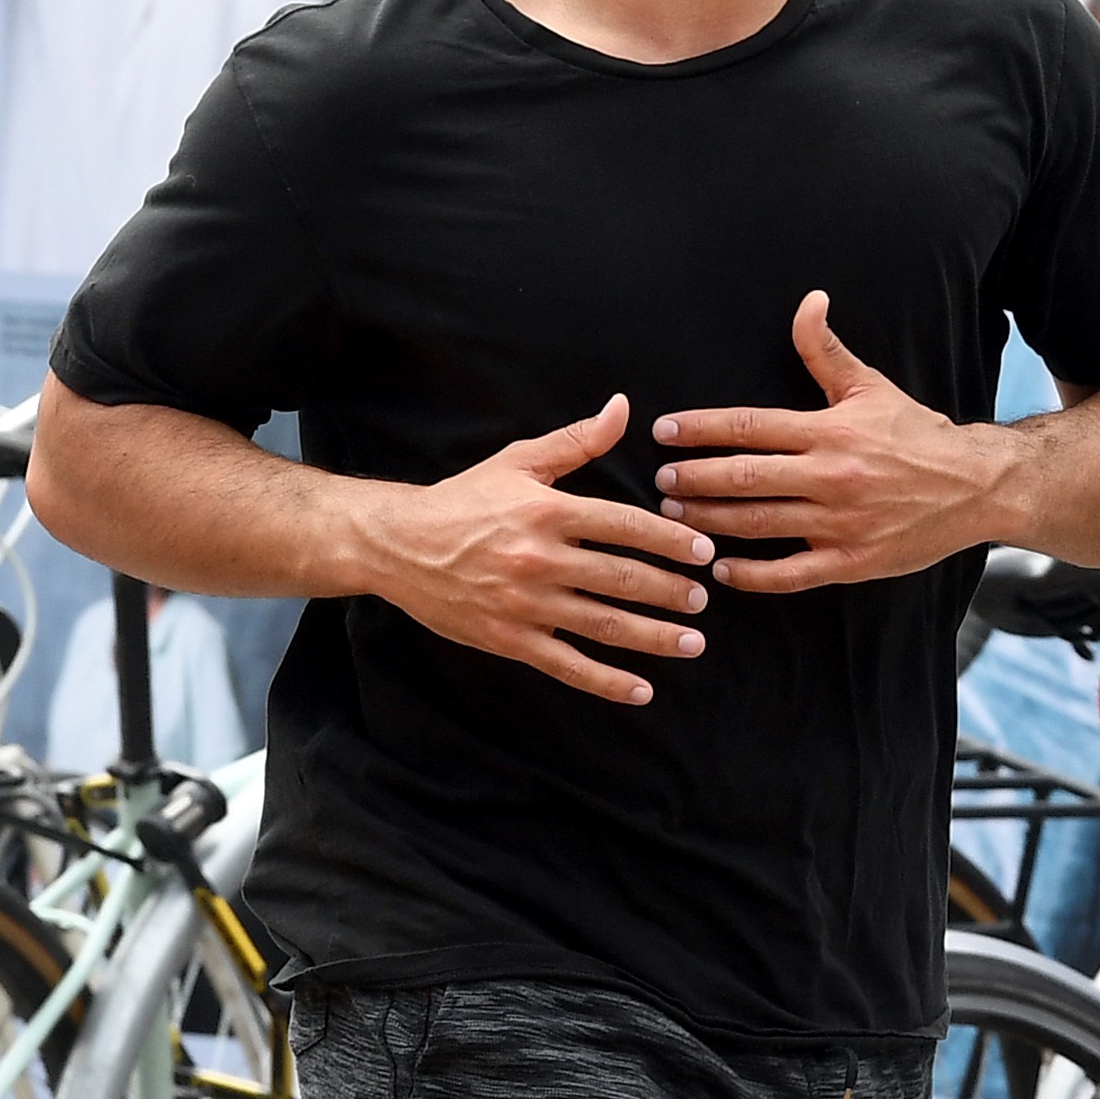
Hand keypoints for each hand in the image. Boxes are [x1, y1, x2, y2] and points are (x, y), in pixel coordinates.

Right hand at [349, 394, 716, 706]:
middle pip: (621, 577)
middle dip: (670, 591)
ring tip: (692, 643)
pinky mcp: (509, 639)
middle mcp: (539, 558)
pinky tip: (642, 690)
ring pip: (602, 624)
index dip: (670, 539)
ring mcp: (525, 603)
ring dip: (653, 637)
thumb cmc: (462, 500)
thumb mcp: (519, 461)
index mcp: (546, 512)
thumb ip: (577, 440)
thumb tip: (624, 408)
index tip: (703, 551)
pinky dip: (606, 682)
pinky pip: (567, 665)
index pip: (624, 525)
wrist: (396, 545)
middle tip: (703, 599)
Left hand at [649, 291, 1014, 594]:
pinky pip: (790, 573)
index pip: (750, 426)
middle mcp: (830, 476)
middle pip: (744, 477)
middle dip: (694, 480)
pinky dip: (752, 574)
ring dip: (710, 522)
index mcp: (830, 430)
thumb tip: (808, 301)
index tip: (665, 431)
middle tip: (660, 482)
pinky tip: (721, 569)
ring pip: (759, 524)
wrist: (975, 486)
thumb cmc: (917, 434)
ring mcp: (840, 522)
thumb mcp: (871, 387)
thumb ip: (826, 351)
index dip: (701, 429)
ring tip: (675, 519)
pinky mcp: (851, 560)